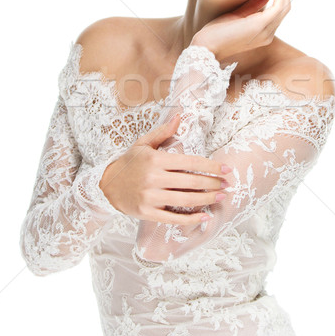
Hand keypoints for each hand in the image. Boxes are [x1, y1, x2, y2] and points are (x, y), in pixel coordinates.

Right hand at [99, 114, 230, 223]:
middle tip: (227, 184)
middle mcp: (154, 179)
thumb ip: (163, 132)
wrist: (107, 186)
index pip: (190, 162)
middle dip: (213, 183)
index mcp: (156, 160)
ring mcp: (150, 197)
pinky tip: (205, 216)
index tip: (225, 169)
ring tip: (220, 196)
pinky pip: (174, 218)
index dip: (211, 167)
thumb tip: (180, 116)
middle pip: (191, 182)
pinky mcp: (148, 213)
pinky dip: (191, 219)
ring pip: (186, 200)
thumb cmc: (129, 163)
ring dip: (207, 199)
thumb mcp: (143, 144)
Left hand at [192, 0, 291, 61]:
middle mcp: (268, 34)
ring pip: (284, 5)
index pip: (278, 10)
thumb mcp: (237, 16)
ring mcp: (266, 32)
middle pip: (285, 6)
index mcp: (262, 33)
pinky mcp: (261, 26)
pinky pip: (279, 6)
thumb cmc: (216, 33)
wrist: (206, 47)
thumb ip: (252, 6)